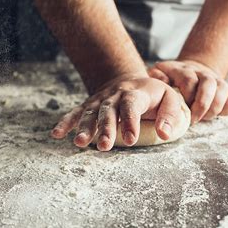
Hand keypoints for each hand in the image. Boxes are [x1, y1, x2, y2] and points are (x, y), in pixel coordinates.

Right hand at [51, 75, 183, 150]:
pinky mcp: (90, 105)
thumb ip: (170, 116)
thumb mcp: (170, 99)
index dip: (130, 121)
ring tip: (80, 143)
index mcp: (137, 92)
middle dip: (106, 128)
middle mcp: (116, 94)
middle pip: (109, 110)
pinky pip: (76, 113)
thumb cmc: (154, 96)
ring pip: (91, 112)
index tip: (131, 139)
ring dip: (85, 128)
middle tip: (105, 146)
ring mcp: (100, 100)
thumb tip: (164, 133)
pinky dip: (66, 122)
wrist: (130, 81)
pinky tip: (57, 134)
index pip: (132, 104)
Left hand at [148, 60, 227, 122]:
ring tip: (205, 118)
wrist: (190, 71)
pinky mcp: (225, 89)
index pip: (190, 80)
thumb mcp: (158, 74)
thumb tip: (163, 82)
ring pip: (223, 88)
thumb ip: (157, 76)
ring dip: (215, 107)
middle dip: (203, 104)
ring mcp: (215, 79)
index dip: (188, 97)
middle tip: (194, 119)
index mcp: (183, 70)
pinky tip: (218, 114)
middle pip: (209, 83)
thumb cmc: (169, 79)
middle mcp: (201, 72)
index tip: (183, 111)